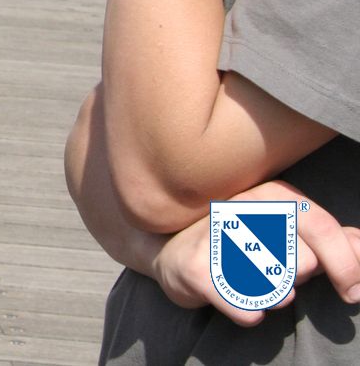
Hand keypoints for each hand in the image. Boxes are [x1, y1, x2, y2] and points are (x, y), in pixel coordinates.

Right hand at [152, 180, 359, 325]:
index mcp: (270, 196)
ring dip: (274, 296)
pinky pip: (246, 307)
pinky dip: (249, 313)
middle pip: (302, 261)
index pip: (320, 225)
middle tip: (276, 275)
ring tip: (255, 285)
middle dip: (297, 279)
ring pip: (276, 287)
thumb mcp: (285, 234)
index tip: (353, 292)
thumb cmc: (239, 244)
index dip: (345, 263)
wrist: (168, 252)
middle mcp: (241, 208)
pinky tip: (242, 304)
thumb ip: (328, 238)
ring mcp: (214, 238)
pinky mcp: (194, 270)